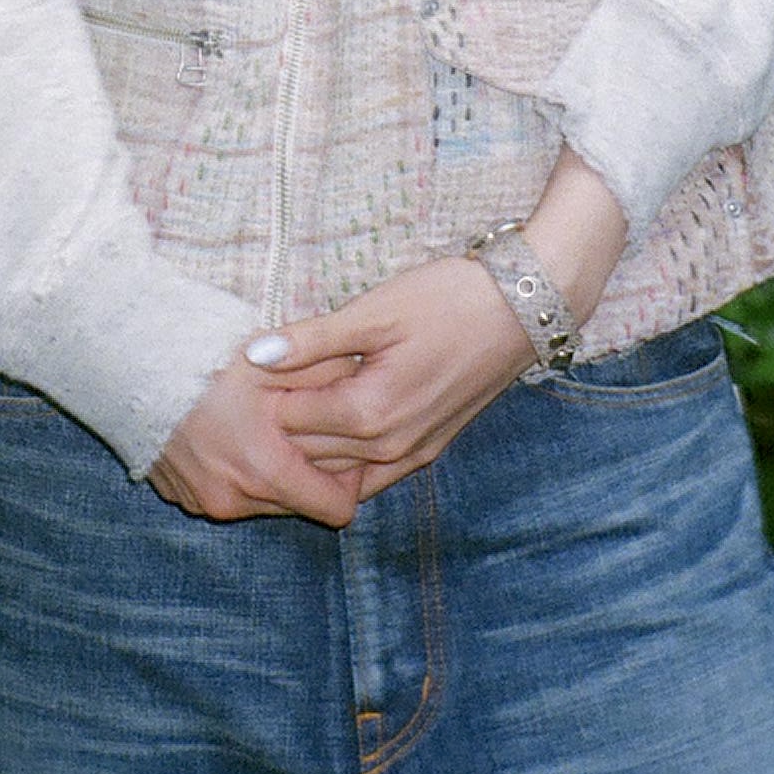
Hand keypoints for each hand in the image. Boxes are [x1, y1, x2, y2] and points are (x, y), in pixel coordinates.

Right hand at [148, 353, 362, 528]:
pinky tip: (230, 433)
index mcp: (264, 471)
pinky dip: (237, 472)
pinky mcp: (181, 497)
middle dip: (309, 472)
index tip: (345, 443)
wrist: (130, 362)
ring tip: (264, 425)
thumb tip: (368, 383)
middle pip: (299, 505)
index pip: (336, 509)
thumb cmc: (207, 357)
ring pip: (263, 501)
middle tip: (305, 426)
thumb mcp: (275, 360)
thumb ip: (328, 378)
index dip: (350, 479)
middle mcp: (233, 500)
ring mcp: (203, 502)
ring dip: (271, 471)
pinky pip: (228, 494)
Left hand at [256, 257, 533, 500]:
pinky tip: (332, 424)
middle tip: (265, 382)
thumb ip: (312, 340)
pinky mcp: (428, 450)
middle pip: (306, 451)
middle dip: (280, 421)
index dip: (264, 391)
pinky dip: (343, 457)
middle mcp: (388, 448)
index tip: (252, 363)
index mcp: (368, 413)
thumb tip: (253, 356)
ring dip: (309, 439)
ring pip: (336, 467)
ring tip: (294, 395)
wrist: (521, 308)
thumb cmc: (447, 300)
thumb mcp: (374, 311)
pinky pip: (370, 473)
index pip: (287, 420)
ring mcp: (411, 455)